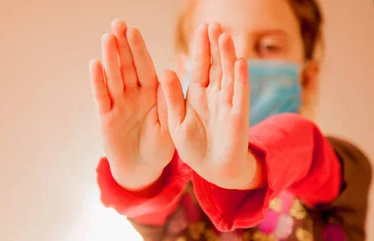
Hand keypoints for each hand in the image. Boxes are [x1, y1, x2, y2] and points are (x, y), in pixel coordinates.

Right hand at [90, 20, 173, 189]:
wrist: (142, 169)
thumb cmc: (160, 148)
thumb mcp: (171, 126)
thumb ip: (168, 102)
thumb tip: (167, 73)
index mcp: (152, 92)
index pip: (145, 66)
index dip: (139, 49)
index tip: (133, 31)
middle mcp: (134, 94)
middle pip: (127, 66)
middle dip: (122, 45)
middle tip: (117, 24)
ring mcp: (119, 103)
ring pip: (114, 77)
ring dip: (110, 58)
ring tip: (107, 38)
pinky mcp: (106, 117)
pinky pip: (102, 96)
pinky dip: (98, 82)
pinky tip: (95, 64)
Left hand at [161, 23, 259, 189]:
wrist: (213, 170)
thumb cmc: (194, 147)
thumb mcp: (177, 121)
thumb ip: (171, 98)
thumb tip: (165, 70)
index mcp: (197, 95)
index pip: (199, 66)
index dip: (200, 48)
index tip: (201, 28)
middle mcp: (214, 95)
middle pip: (215, 65)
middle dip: (214, 46)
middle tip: (213, 24)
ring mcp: (228, 104)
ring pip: (228, 75)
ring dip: (227, 56)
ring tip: (224, 36)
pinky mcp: (238, 116)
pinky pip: (240, 94)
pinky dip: (239, 79)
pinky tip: (239, 62)